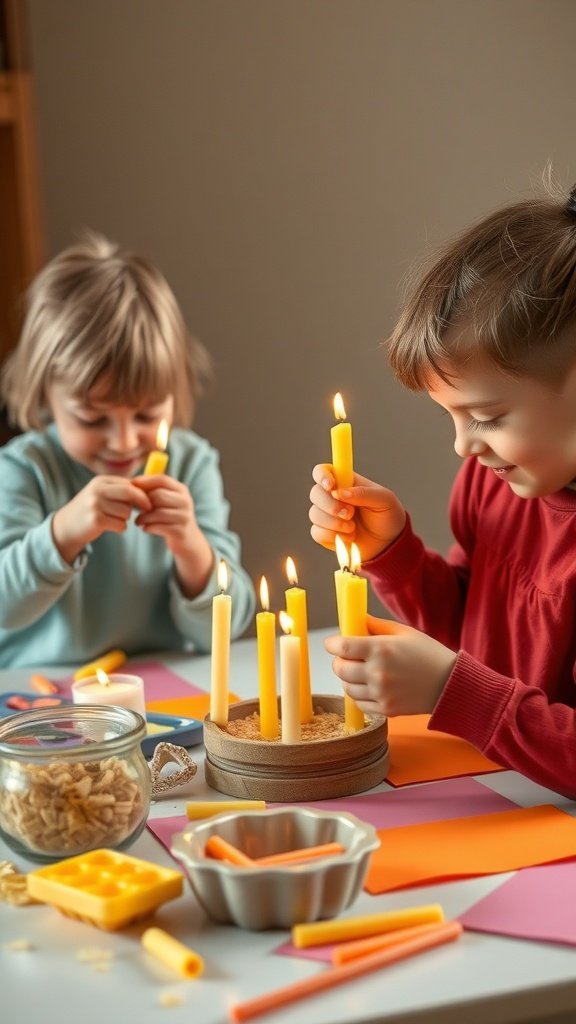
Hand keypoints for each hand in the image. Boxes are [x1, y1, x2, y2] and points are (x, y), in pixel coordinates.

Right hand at [52, 476, 151, 564]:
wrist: (67, 526)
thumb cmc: (91, 509)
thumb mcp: (102, 493)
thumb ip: (121, 489)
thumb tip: (150, 488)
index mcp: (101, 481)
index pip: (130, 484)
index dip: (143, 494)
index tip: (149, 502)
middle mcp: (97, 490)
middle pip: (130, 493)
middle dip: (141, 503)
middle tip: (146, 510)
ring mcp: (95, 504)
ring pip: (127, 512)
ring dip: (126, 518)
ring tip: (113, 519)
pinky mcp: (95, 520)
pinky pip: (121, 524)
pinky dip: (120, 528)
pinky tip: (109, 526)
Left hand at [133, 475, 213, 596]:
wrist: (188, 540)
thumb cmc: (171, 517)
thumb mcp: (167, 501)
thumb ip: (154, 491)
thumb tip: (132, 483)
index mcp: (181, 490)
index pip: (162, 479)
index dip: (145, 481)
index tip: (131, 485)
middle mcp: (185, 501)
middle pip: (158, 495)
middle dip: (143, 502)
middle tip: (135, 509)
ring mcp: (184, 516)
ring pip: (157, 512)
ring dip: (143, 517)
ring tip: (138, 521)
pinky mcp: (180, 531)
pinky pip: (158, 526)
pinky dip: (148, 527)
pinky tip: (145, 528)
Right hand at [309, 464, 406, 561]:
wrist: (390, 544)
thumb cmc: (388, 516)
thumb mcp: (384, 500)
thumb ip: (364, 493)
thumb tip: (339, 493)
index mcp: (346, 482)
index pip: (323, 471)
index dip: (322, 475)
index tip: (331, 486)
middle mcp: (333, 497)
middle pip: (315, 493)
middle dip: (331, 505)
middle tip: (350, 513)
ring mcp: (327, 515)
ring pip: (314, 514)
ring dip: (334, 523)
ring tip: (353, 527)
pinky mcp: (325, 533)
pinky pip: (317, 532)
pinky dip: (333, 536)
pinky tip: (349, 537)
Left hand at [324, 615, 456, 715]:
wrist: (449, 684)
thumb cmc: (428, 654)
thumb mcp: (404, 632)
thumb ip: (377, 626)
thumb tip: (356, 620)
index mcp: (381, 649)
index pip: (342, 647)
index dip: (332, 644)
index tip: (332, 644)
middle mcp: (377, 672)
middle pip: (340, 668)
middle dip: (339, 661)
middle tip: (347, 657)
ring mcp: (381, 693)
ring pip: (347, 687)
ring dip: (348, 679)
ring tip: (360, 672)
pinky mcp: (386, 709)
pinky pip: (359, 704)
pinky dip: (359, 695)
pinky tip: (369, 687)